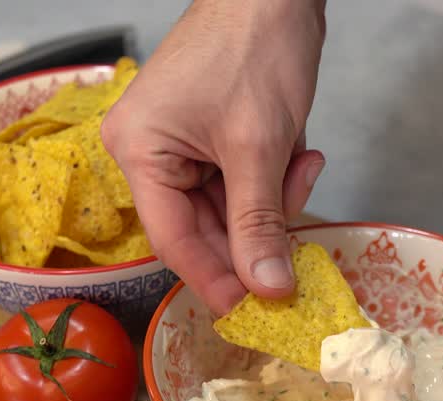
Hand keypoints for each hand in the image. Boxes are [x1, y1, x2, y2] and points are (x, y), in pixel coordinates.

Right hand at [101, 0, 327, 314]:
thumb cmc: (253, 47)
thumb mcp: (259, 147)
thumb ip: (259, 223)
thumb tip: (266, 289)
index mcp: (139, 152)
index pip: (174, 240)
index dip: (215, 279)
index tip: (252, 312)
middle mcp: (149, 152)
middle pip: (204, 227)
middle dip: (259, 229)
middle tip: (299, 245)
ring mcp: (180, 144)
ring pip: (231, 208)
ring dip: (276, 199)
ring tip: (303, 165)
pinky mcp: (210, 136)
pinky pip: (242, 181)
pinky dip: (276, 177)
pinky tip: (301, 154)